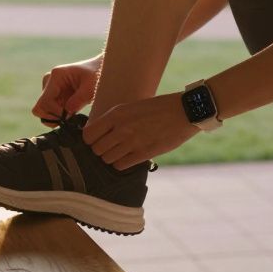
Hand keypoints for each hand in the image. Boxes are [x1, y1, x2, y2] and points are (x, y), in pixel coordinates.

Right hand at [33, 54, 101, 121]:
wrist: (101, 69)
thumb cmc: (97, 74)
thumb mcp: (91, 87)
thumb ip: (78, 100)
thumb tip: (65, 115)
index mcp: (56, 76)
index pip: (45, 101)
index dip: (55, 113)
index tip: (70, 116)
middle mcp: (49, 81)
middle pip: (40, 107)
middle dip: (54, 116)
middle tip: (70, 117)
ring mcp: (51, 88)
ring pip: (44, 111)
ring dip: (57, 116)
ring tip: (73, 113)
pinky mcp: (55, 95)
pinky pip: (51, 111)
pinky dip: (60, 115)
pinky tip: (72, 112)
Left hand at [83, 93, 197, 170]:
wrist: (184, 111)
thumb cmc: (159, 107)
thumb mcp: (133, 106)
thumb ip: (116, 119)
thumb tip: (102, 132)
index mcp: (116, 114)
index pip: (88, 134)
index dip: (91, 140)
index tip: (97, 140)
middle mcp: (121, 128)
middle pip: (96, 149)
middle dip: (101, 150)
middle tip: (111, 148)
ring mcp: (132, 142)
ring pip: (107, 159)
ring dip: (112, 158)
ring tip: (121, 153)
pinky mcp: (143, 153)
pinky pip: (121, 165)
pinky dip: (122, 164)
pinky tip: (129, 157)